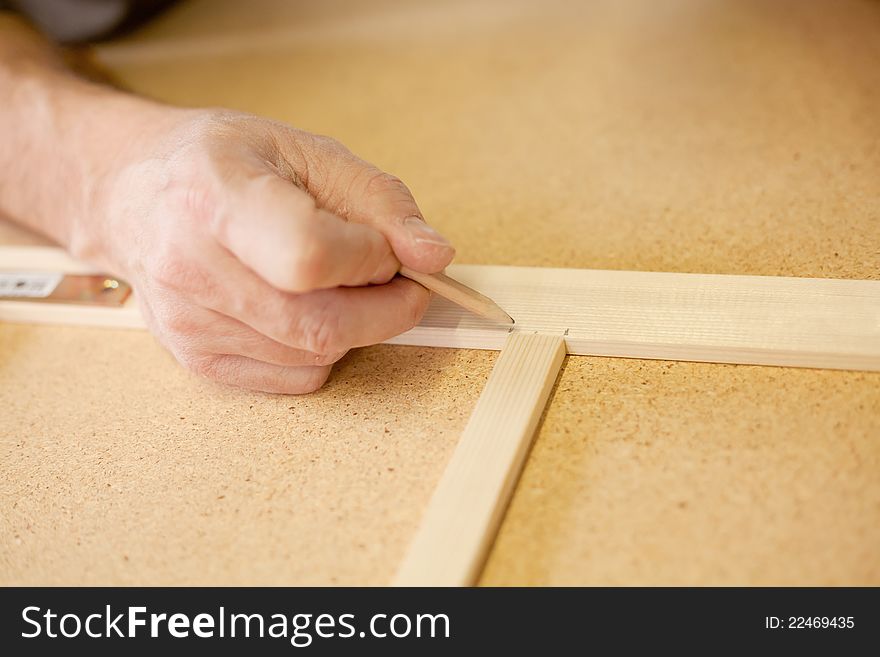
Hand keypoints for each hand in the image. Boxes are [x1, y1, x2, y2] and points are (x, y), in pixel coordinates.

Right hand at [76, 109, 454, 392]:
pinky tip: (306, 307)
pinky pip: (296, 378)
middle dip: (385, 309)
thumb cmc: (224, 165)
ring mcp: (189, 324)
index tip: (388, 249)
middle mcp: (190, 269)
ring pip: (314, 357)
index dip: (369, 261)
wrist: (134, 193)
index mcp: (216, 198)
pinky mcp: (198, 360)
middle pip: (319, 325)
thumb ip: (379, 202)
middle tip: (395, 279)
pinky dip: (324, 349)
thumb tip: (433, 256)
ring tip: (339, 282)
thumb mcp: (307, 152)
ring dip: (355, 326)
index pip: (309, 258)